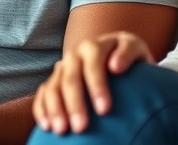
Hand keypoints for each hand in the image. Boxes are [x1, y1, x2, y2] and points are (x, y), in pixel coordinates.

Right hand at [33, 31, 153, 134]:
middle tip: (81, 127)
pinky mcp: (53, 81)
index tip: (105, 110)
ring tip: (62, 130)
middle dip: (75, 103)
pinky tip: (47, 126)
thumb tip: (115, 66)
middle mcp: (74, 55)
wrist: (114, 56)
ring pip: (53, 87)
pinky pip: (42, 94)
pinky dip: (42, 109)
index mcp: (94, 46)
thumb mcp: (135, 50)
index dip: (97, 85)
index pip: (93, 63)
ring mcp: (62, 68)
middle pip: (71, 78)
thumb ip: (128, 54)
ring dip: (55, 109)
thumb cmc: (129, 59)